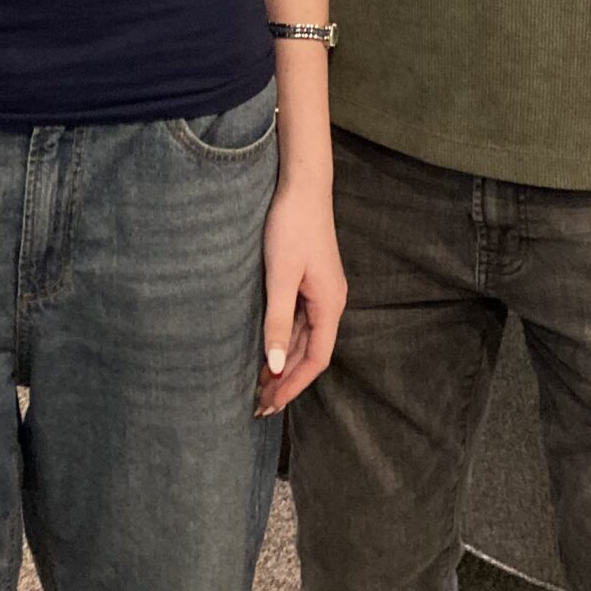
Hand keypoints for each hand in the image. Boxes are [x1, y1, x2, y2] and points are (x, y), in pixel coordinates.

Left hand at [258, 174, 345, 415]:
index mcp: (330, 305)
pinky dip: (285, 339)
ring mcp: (321, 291)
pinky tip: (268, 347)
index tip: (270, 404)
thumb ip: (278, 322)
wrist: (302, 185)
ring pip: (305, 337)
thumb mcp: (280, 276)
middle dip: (287, 379)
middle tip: (259, 403)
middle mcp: (331, 302)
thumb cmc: (292, 227)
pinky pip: (299, 320)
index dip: (294, 385)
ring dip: (285, 361)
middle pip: (311, 352)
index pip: (316, 360)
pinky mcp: (311, 280)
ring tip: (259, 383)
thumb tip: (277, 367)